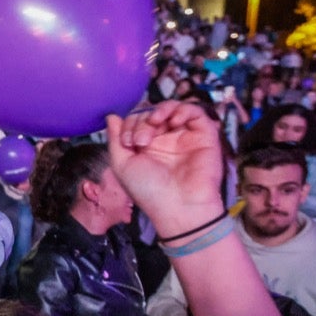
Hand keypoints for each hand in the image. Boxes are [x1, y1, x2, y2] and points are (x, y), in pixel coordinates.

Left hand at [105, 100, 224, 234]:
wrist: (178, 207)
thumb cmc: (149, 191)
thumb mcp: (122, 165)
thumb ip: (116, 139)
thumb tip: (111, 116)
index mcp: (146, 146)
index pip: (136, 120)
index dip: (130, 124)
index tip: (128, 142)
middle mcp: (165, 139)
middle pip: (152, 112)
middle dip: (141, 121)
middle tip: (140, 141)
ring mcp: (184, 136)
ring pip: (173, 108)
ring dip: (161, 110)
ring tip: (155, 122)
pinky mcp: (204, 136)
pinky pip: (195, 112)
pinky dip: (183, 109)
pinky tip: (173, 120)